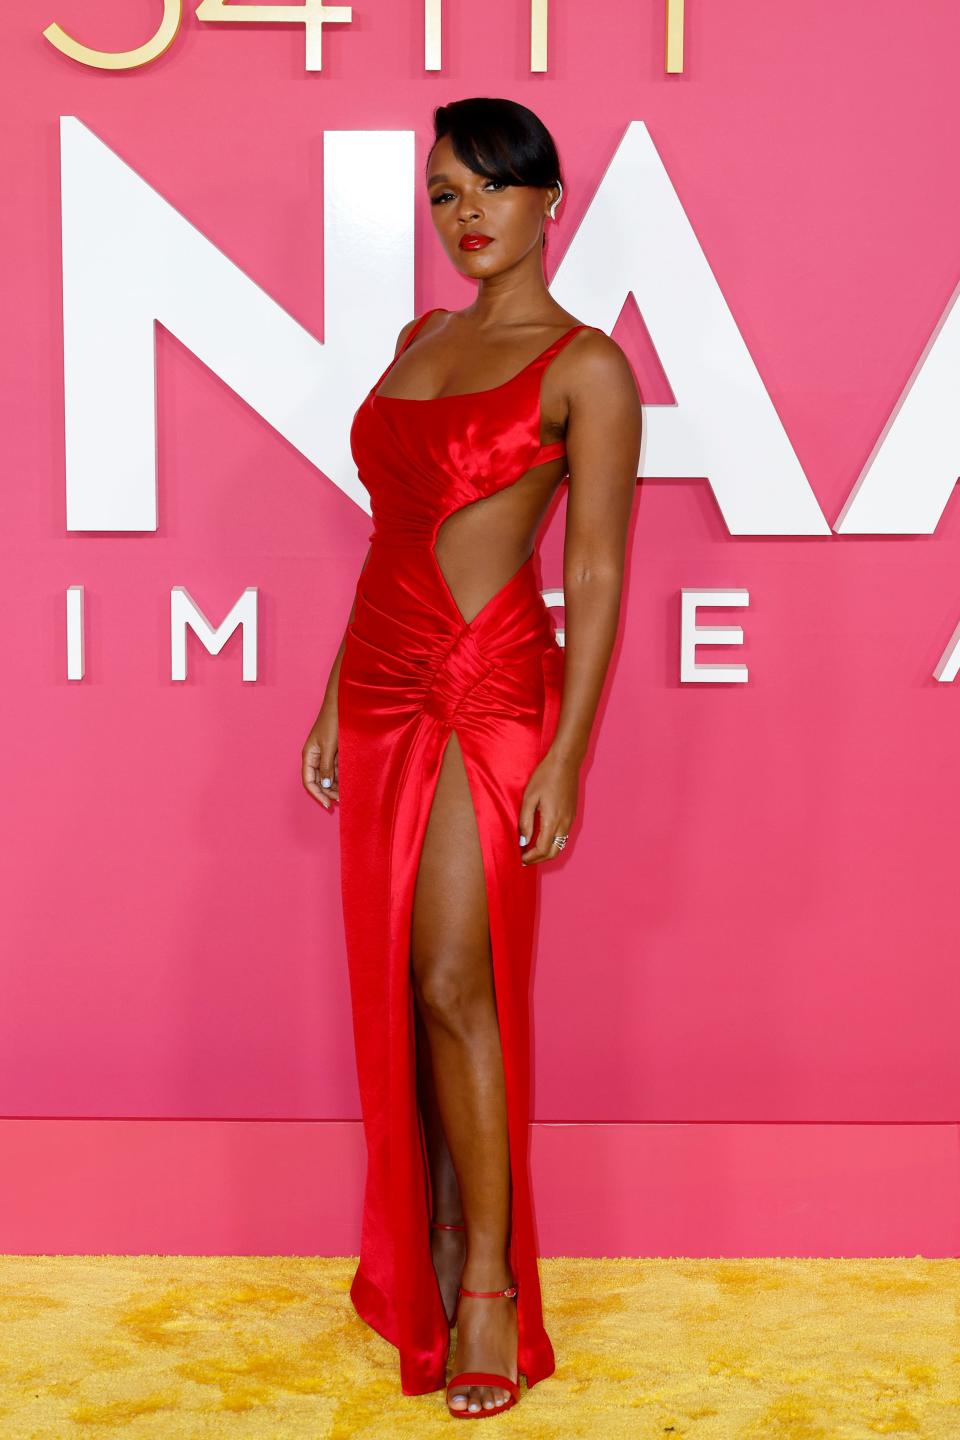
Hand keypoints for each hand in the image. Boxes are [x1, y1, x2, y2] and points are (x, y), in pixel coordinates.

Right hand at [302, 698, 339, 810]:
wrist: (342, 704)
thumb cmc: (332, 721)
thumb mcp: (330, 746)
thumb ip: (326, 766)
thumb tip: (324, 785)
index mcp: (309, 755)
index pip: (309, 781)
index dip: (317, 794)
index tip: (328, 805)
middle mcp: (315, 757)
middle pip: (319, 781)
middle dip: (328, 792)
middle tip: (341, 800)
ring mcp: (325, 754)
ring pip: (328, 776)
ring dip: (336, 785)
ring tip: (347, 793)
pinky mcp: (335, 752)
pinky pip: (336, 768)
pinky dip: (342, 776)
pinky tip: (349, 782)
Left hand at [517, 750, 578, 864]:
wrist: (565, 763)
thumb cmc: (545, 777)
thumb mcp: (529, 798)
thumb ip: (525, 822)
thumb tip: (523, 841)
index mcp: (552, 820)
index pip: (542, 849)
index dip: (530, 857)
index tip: (520, 858)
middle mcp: (564, 824)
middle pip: (553, 853)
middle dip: (539, 859)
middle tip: (525, 859)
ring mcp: (570, 820)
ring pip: (560, 846)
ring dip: (546, 852)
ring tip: (532, 850)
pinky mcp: (572, 815)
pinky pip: (564, 837)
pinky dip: (553, 843)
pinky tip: (543, 838)